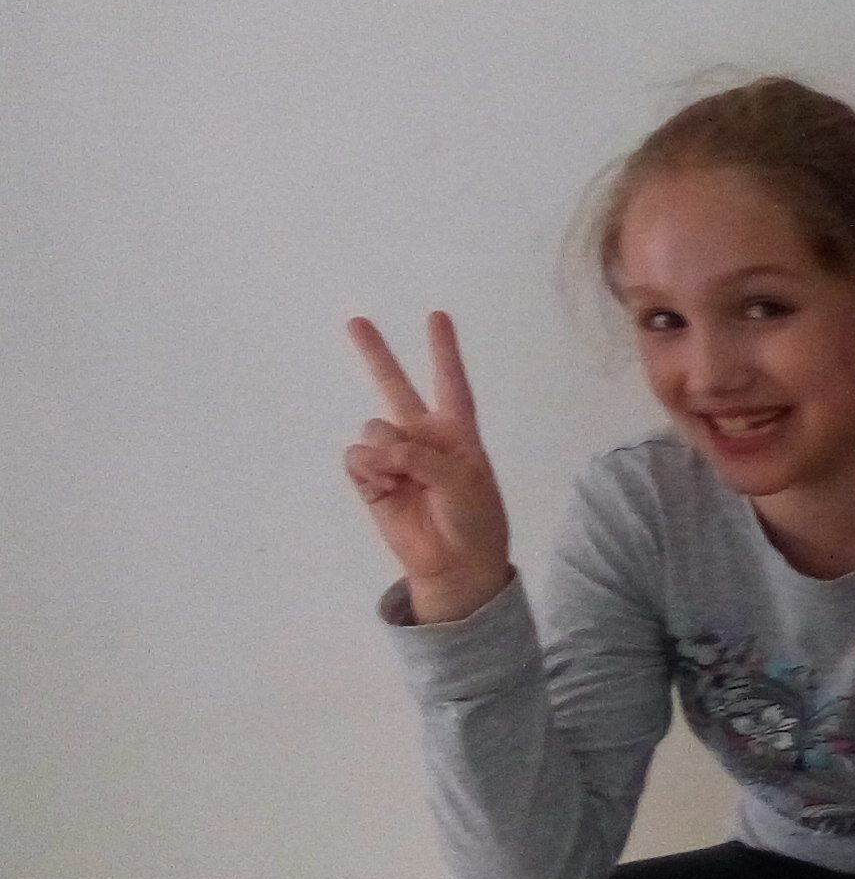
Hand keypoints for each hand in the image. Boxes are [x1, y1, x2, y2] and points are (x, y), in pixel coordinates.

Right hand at [345, 312, 514, 623]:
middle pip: (395, 386)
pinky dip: (368, 467)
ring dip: (385, 449)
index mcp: (456, 432)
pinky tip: (384, 485)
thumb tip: (380, 449)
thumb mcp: (462, 481)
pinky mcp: (369, 478)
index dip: (444, 351)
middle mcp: (422, 437)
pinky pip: (356, 457)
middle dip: (377, 354)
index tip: (437, 316)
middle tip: (356, 321)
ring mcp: (393, 456)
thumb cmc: (473, 518)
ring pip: (373, 428)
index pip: (450, 383)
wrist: (454, 563)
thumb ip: (422, 457)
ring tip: (403, 477)